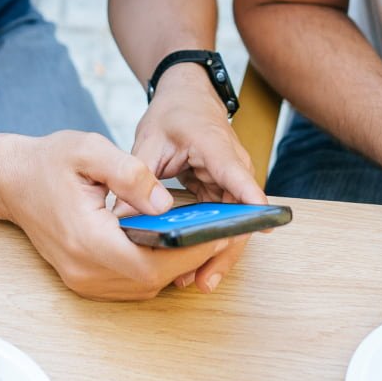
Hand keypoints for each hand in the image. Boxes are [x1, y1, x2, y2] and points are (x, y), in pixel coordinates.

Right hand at [0, 131, 234, 300]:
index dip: (189, 253)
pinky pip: (129, 283)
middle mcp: (83, 268)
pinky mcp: (83, 279)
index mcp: (86, 237)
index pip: (148, 263)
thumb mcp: (90, 150)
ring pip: (142, 286)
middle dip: (189, 258)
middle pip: (150, 280)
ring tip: (202, 235)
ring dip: (173, 266)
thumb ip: (131, 174)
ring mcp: (81, 279)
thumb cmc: (49, 162)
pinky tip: (170, 242)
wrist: (11, 180)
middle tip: (220, 232)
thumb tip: (166, 204)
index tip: (218, 234)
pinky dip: (154, 267)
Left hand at [130, 64, 266, 292]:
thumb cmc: (173, 114)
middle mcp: (234, 169)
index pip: (240, 179)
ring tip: (196, 282)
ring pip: (233, 225)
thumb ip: (138, 176)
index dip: (251, 205)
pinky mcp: (224, 193)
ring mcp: (232, 183)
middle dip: (224, 250)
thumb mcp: (150, 140)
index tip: (259, 229)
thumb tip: (122, 218)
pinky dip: (208, 243)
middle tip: (203, 280)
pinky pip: (222, 223)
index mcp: (218, 149)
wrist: (187, 98)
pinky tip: (190, 266)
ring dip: (216, 253)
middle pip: (240, 216)